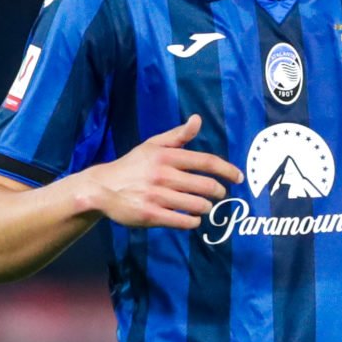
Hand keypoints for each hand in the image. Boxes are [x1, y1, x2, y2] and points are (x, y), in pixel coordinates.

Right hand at [83, 114, 242, 229]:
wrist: (102, 188)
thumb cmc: (132, 166)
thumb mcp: (152, 145)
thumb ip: (177, 135)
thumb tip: (197, 119)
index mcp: (166, 156)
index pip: (206, 161)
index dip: (227, 170)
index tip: (239, 177)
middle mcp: (163, 175)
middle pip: (206, 186)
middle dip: (218, 192)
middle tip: (219, 194)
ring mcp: (157, 196)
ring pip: (197, 205)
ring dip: (206, 208)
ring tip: (204, 207)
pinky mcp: (151, 215)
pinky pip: (183, 222)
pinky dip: (193, 222)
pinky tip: (192, 219)